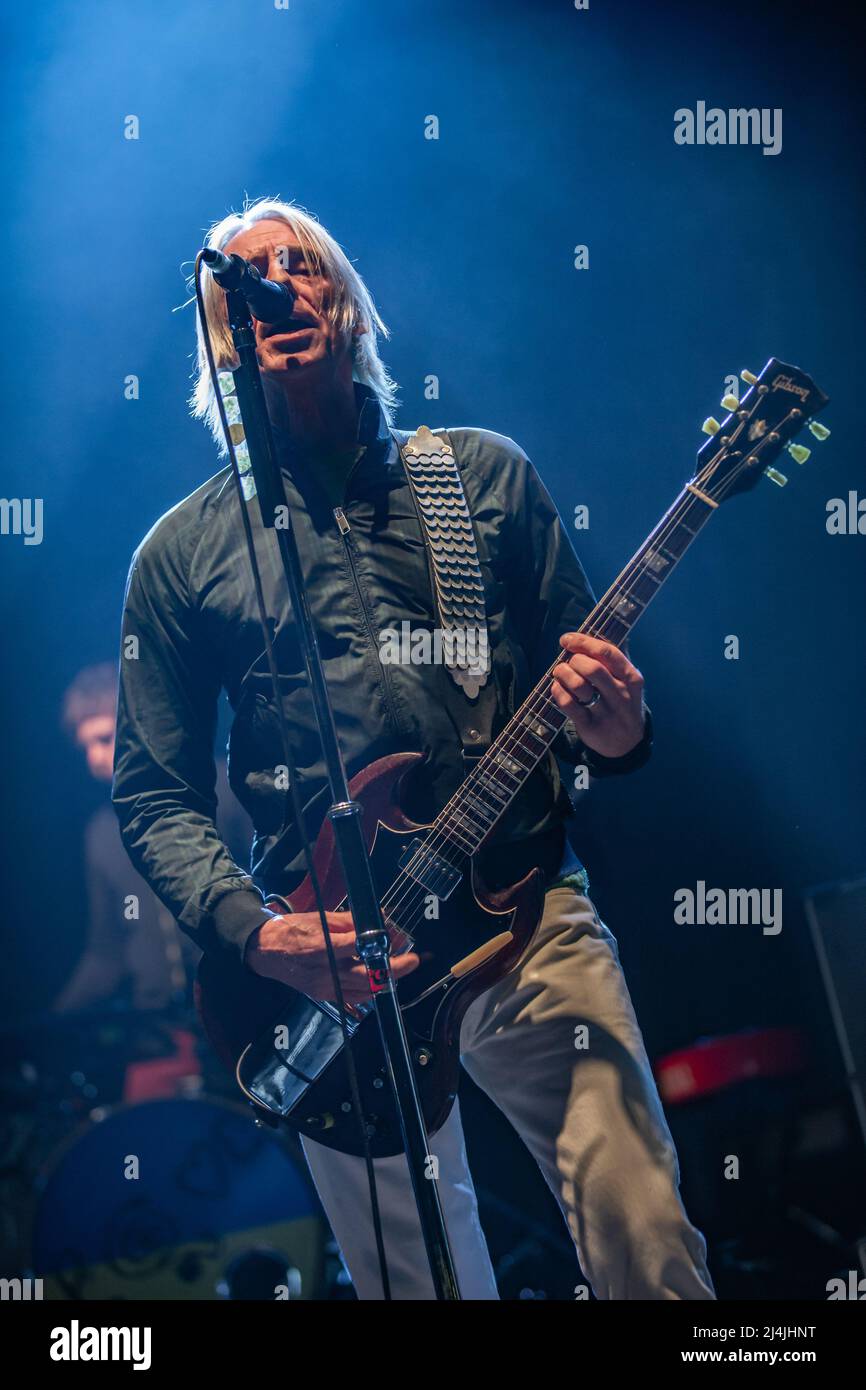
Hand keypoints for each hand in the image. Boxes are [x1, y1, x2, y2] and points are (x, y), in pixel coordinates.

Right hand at [245, 910, 418, 1005]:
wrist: (264, 952)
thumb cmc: (290, 931)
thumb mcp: (319, 918)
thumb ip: (349, 921)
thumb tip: (377, 918)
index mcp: (319, 946)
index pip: (352, 946)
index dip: (375, 944)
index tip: (392, 938)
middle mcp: (322, 970)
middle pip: (364, 974)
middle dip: (392, 969)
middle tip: (412, 960)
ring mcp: (323, 986)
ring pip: (363, 989)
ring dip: (385, 979)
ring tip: (401, 967)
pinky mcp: (324, 995)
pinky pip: (353, 997)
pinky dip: (371, 990)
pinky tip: (382, 981)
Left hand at [551, 632, 646, 759]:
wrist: (628, 744)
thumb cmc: (623, 702)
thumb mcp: (628, 681)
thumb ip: (617, 657)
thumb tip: (611, 626)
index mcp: (632, 678)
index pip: (608, 652)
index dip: (583, 642)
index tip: (566, 639)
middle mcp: (622, 695)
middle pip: (593, 668)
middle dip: (573, 660)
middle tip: (567, 662)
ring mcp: (607, 713)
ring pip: (579, 687)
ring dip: (563, 674)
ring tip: (559, 672)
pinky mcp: (591, 727)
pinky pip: (569, 705)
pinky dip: (558, 692)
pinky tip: (557, 687)